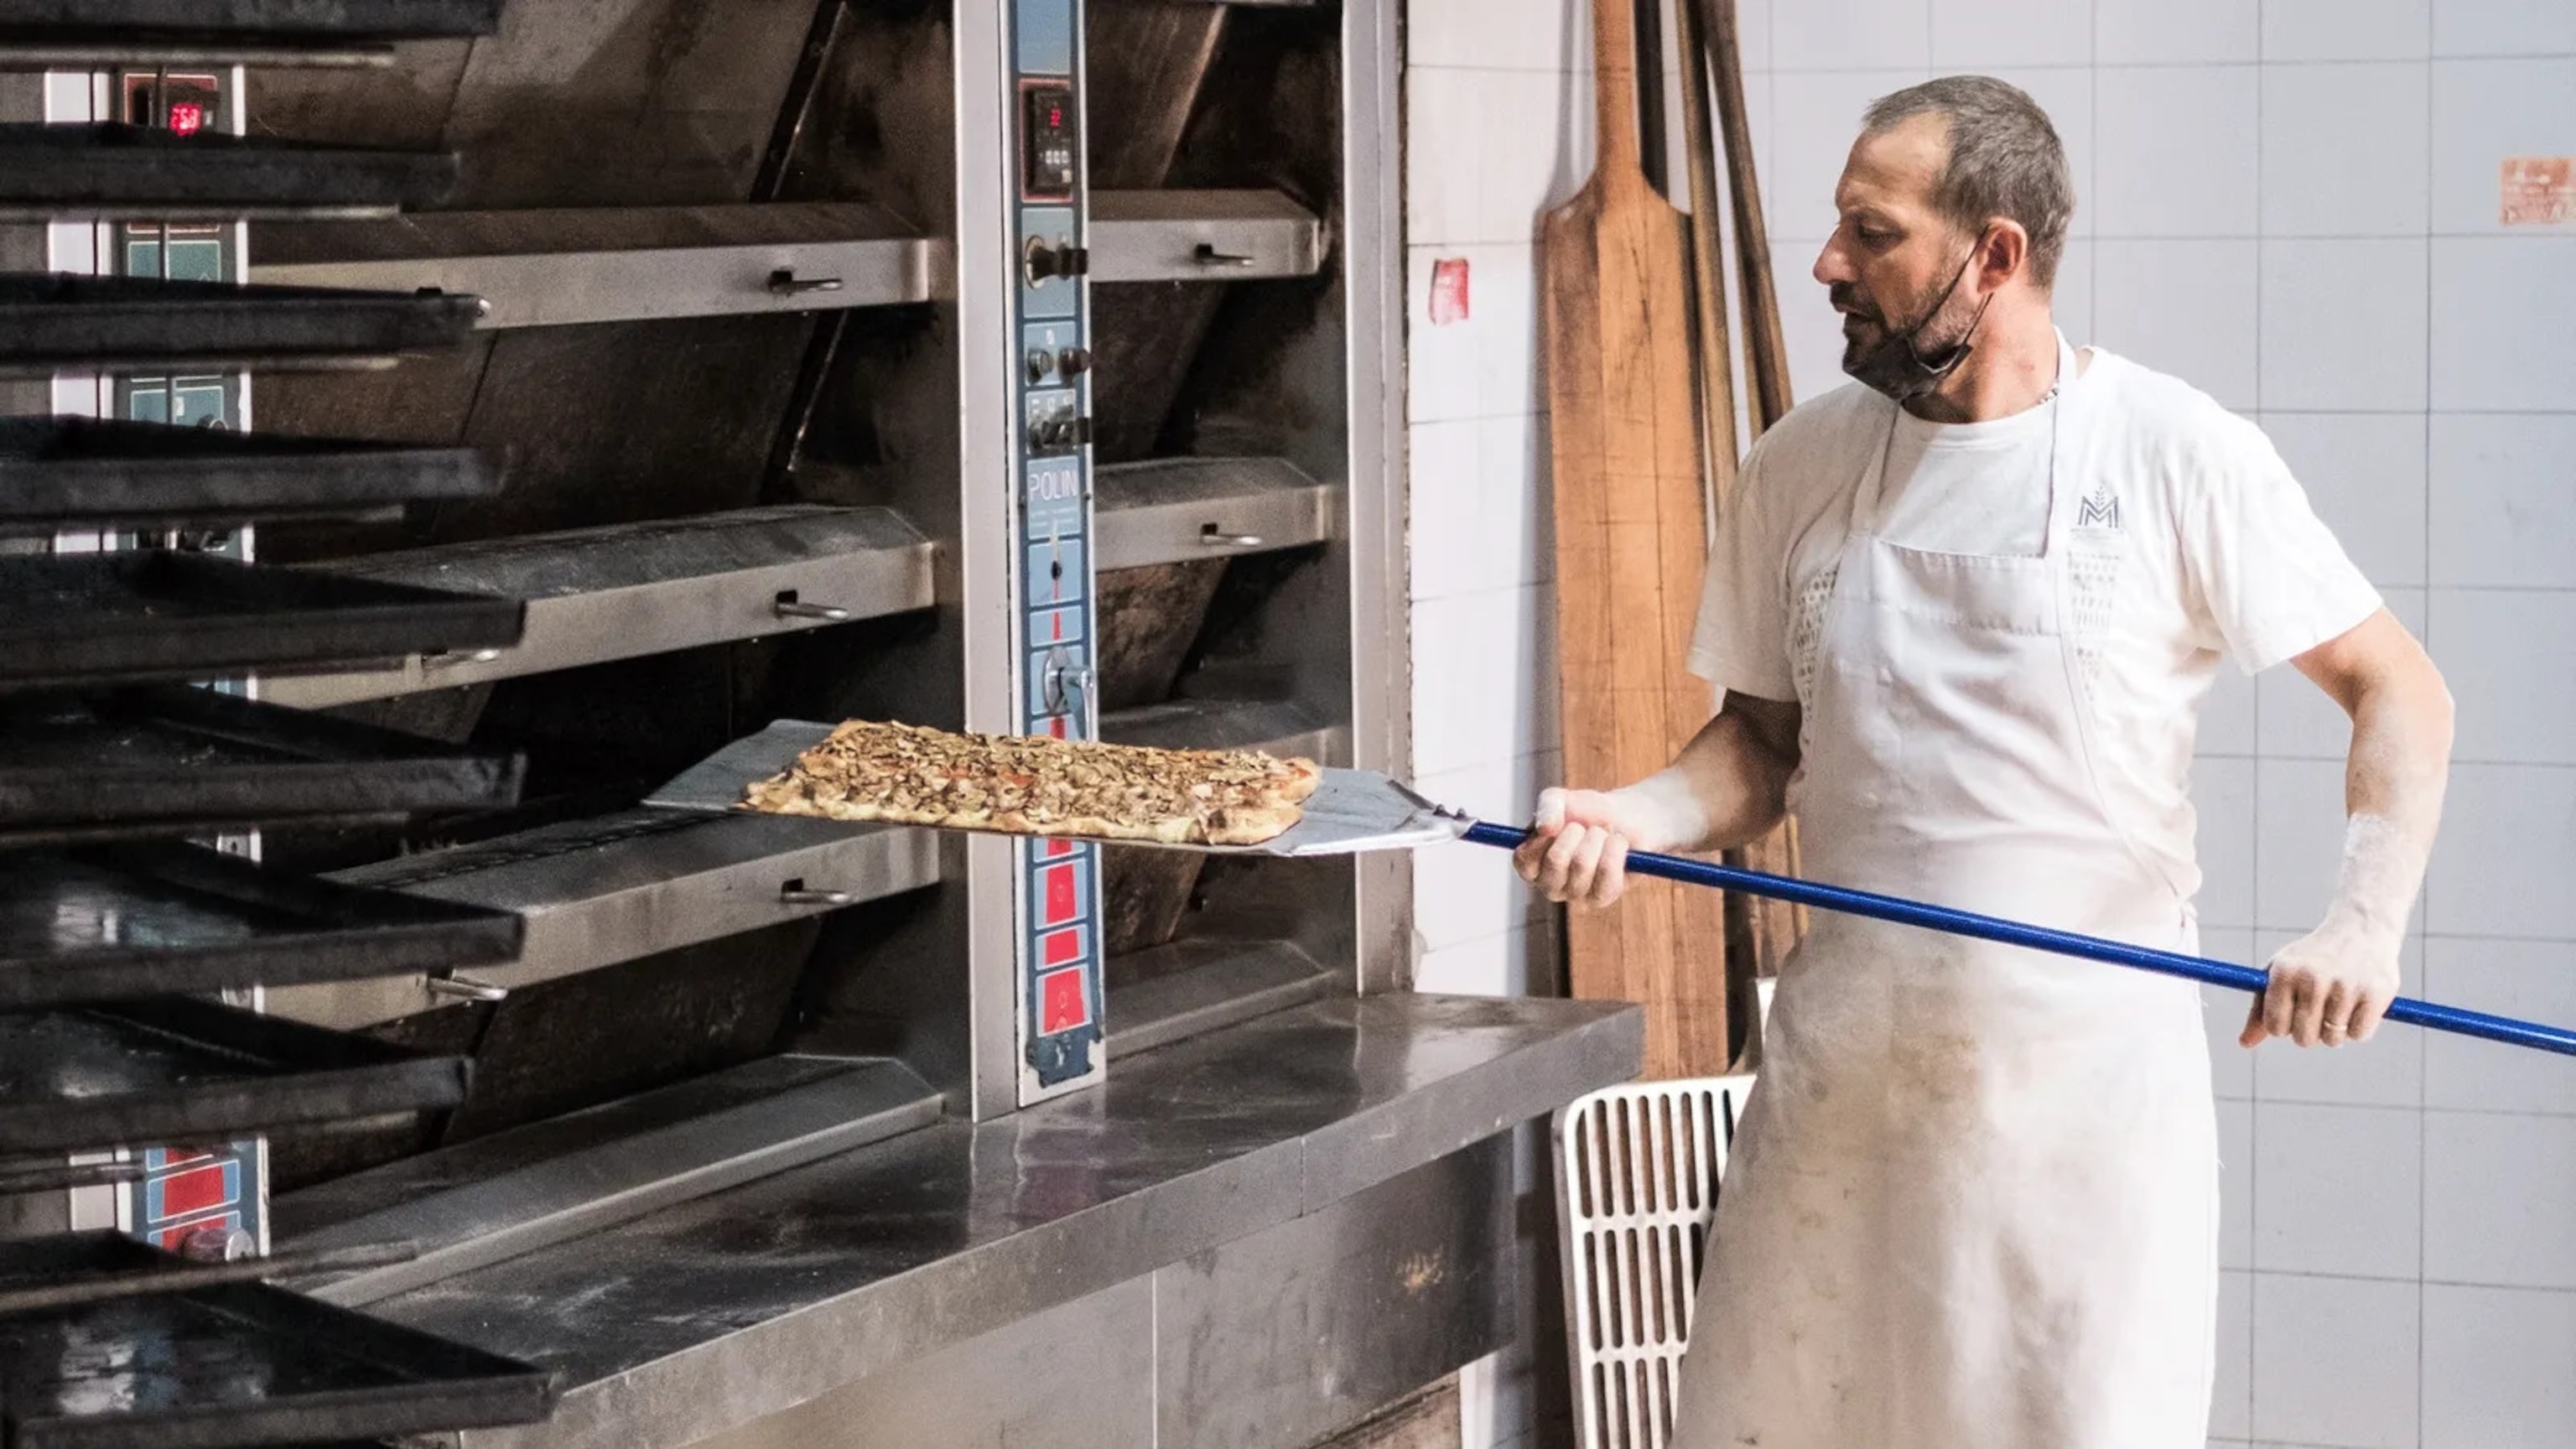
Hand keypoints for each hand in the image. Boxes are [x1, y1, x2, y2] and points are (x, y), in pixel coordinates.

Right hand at [1513, 787, 1656, 909]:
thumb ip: (1547, 806)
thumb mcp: (1561, 799)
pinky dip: (1615, 850)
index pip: (1524, 860)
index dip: (1543, 837)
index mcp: (1531, 865)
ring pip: (1582, 865)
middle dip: (1575, 832)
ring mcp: (1575, 895)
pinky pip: (1607, 874)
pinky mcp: (1601, 898)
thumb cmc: (1586, 811)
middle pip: (1555, 860)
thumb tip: (1545, 828)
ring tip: (1603, 835)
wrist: (1625, 818)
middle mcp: (1549, 885)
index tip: (1558, 823)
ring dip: (1597, 838)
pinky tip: (1617, 845)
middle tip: (1585, 828)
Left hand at [2242, 910, 2401, 1048]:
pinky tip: (2358, 1004)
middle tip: (2319, 1009)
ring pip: (2333, 1039)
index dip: (2284, 1026)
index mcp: (2284, 973)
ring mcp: (2345, 986)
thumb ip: (2261, 1009)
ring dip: (2336, 1031)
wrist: (2360, 929)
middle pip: (2304, 1039)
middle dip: (2311, 1032)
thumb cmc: (2312, 958)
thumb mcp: (2280, 973)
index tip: (2292, 1013)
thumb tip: (2245, 1043)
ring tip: (2339, 1003)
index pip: (2275, 1027)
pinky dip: (2359, 1028)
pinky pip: (2360, 1035)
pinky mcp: (2376, 993)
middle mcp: (2312, 978)